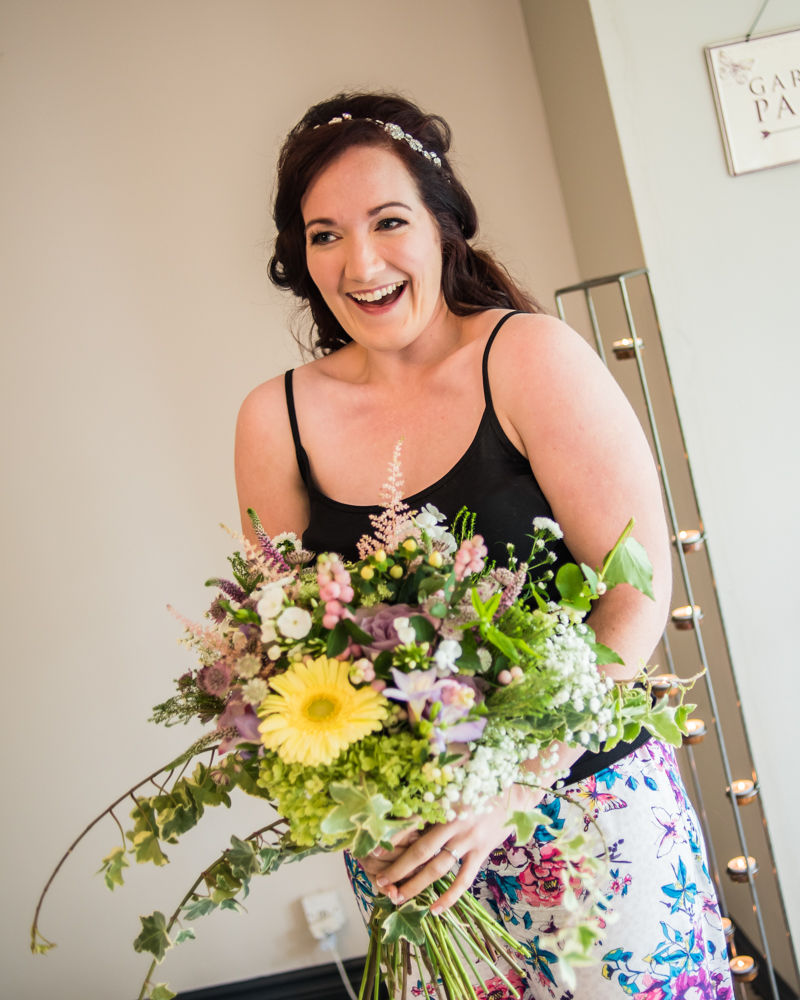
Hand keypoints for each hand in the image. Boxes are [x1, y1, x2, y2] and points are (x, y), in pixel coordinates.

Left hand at [366, 784, 544, 913]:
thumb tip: (412, 764)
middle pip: (421, 851)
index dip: (392, 837)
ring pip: (438, 869)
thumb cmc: (480, 779)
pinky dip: (449, 896)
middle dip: (399, 869)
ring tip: (398, 898)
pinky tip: (435, 910)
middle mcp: (455, 823)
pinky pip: (464, 880)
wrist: (516, 792)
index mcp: (444, 802)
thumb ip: (434, 773)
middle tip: (380, 882)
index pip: (413, 823)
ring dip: (417, 885)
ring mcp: (469, 840)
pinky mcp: (482, 852)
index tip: (374, 848)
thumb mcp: (456, 772)